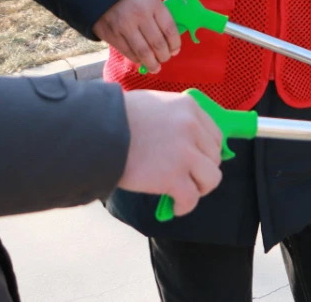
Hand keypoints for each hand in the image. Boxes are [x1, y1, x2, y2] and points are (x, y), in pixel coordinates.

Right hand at [94, 0, 180, 73]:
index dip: (175, 44)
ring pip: (143, 52)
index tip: (176, 50)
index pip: (169, 29)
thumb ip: (159, 16)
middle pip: (157, 44)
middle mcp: (140, 17)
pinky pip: (128, 52)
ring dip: (152, 63)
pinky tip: (141, 61)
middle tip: (165, 59)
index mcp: (153, 5)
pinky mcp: (112, 35)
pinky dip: (137, 59)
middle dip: (164, 56)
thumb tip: (169, 38)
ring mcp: (124, 27)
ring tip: (155, 67)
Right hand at [118, 90, 222, 216]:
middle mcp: (192, 128)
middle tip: (188, 178)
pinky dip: (185, 206)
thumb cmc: (117, 118)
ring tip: (185, 193)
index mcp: (188, 108)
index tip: (198, 161)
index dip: (208, 152)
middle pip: (214, 157)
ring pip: (211, 178)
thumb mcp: (154, 104)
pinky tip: (175, 206)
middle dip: (203, 170)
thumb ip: (174, 117)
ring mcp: (184, 153)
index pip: (215, 135)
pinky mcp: (172, 176)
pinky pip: (191, 198)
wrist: (95, 131)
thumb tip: (185, 137)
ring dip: (199, 188)